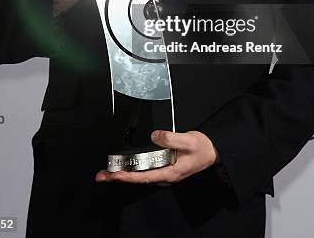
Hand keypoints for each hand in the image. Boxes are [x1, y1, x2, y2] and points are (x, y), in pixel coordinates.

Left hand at [95, 130, 219, 185]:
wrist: (211, 151)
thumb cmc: (202, 148)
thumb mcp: (188, 140)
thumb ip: (171, 138)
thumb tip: (154, 136)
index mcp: (170, 172)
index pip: (144, 177)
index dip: (128, 176)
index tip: (115, 174)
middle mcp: (165, 175)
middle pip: (138, 178)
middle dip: (119, 177)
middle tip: (102, 175)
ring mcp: (164, 172)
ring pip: (141, 175)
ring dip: (124, 173)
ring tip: (108, 171)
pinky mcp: (164, 167)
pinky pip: (146, 170)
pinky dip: (133, 169)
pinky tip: (125, 166)